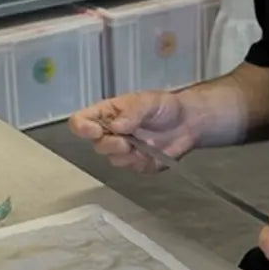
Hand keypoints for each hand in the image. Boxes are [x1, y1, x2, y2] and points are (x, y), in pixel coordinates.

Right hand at [69, 91, 196, 174]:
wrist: (188, 124)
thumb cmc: (165, 107)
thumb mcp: (148, 101)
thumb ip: (132, 112)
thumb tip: (116, 125)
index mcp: (107, 114)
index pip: (81, 122)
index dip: (82, 128)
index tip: (94, 131)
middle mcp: (110, 133)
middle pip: (96, 145)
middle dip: (110, 144)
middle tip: (126, 141)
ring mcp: (122, 150)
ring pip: (112, 159)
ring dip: (127, 154)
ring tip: (143, 143)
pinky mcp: (135, 164)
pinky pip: (130, 168)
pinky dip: (140, 161)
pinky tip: (150, 152)